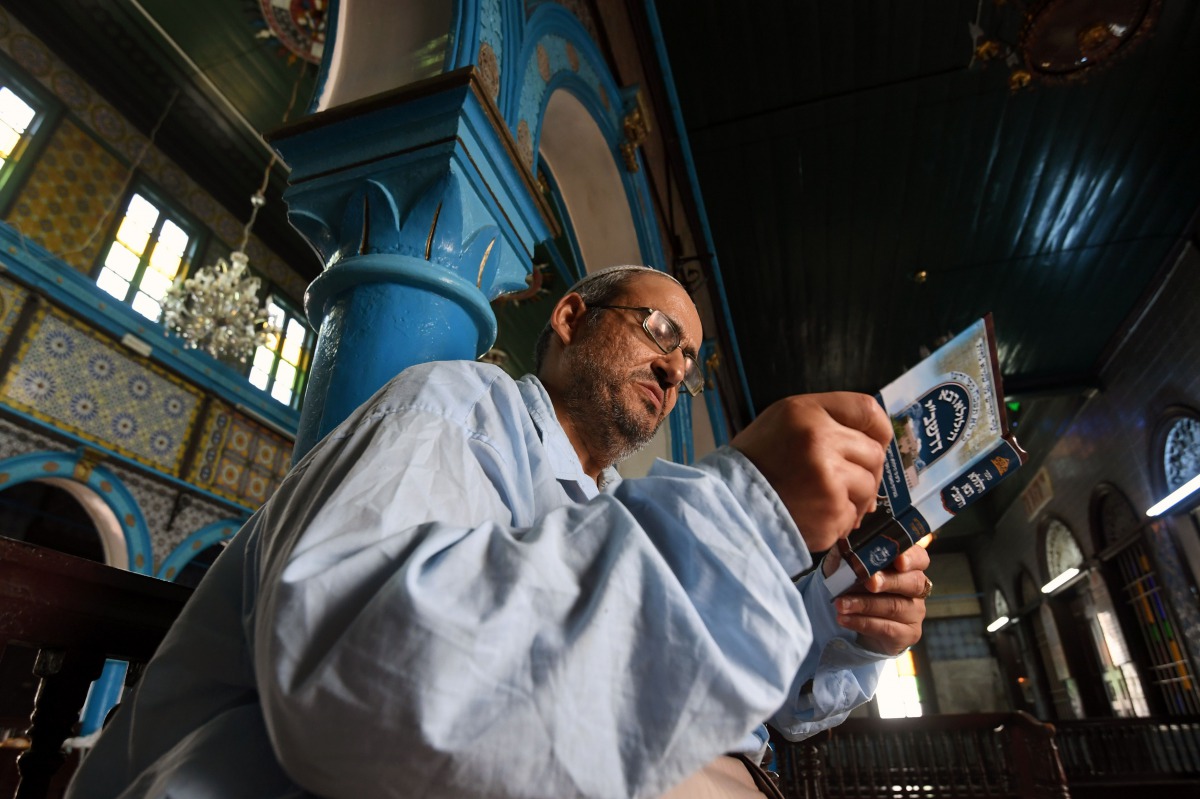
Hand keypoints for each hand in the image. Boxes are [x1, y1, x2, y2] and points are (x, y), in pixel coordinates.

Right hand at [731, 392, 891, 550]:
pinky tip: (814, 515)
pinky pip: (853, 516)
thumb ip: (826, 419)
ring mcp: (828, 480)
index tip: (877, 441)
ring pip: (869, 487)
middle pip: (874, 453)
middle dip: (864, 470)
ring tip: (824, 500)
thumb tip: (875, 440)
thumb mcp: (782, 420)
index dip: (878, 428)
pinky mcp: (831, 513)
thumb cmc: (757, 462)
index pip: (867, 410)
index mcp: (807, 413)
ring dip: (854, 497)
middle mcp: (820, 441)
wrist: (730, 505)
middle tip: (842, 480)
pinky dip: (838, 520)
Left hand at [832, 544, 929, 654]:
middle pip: (913, 582)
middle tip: (869, 582)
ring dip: (864, 604)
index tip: (898, 560)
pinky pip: (887, 628)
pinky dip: (862, 622)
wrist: (857, 621)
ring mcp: (915, 612)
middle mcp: (917, 588)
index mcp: (908, 566)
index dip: (911, 558)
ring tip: (840, 604)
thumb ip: (848, 555)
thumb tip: (840, 545)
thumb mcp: (848, 568)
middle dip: (889, 581)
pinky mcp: (908, 634)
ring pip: (894, 606)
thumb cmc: (856, 587)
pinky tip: (844, 618)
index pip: (920, 557)